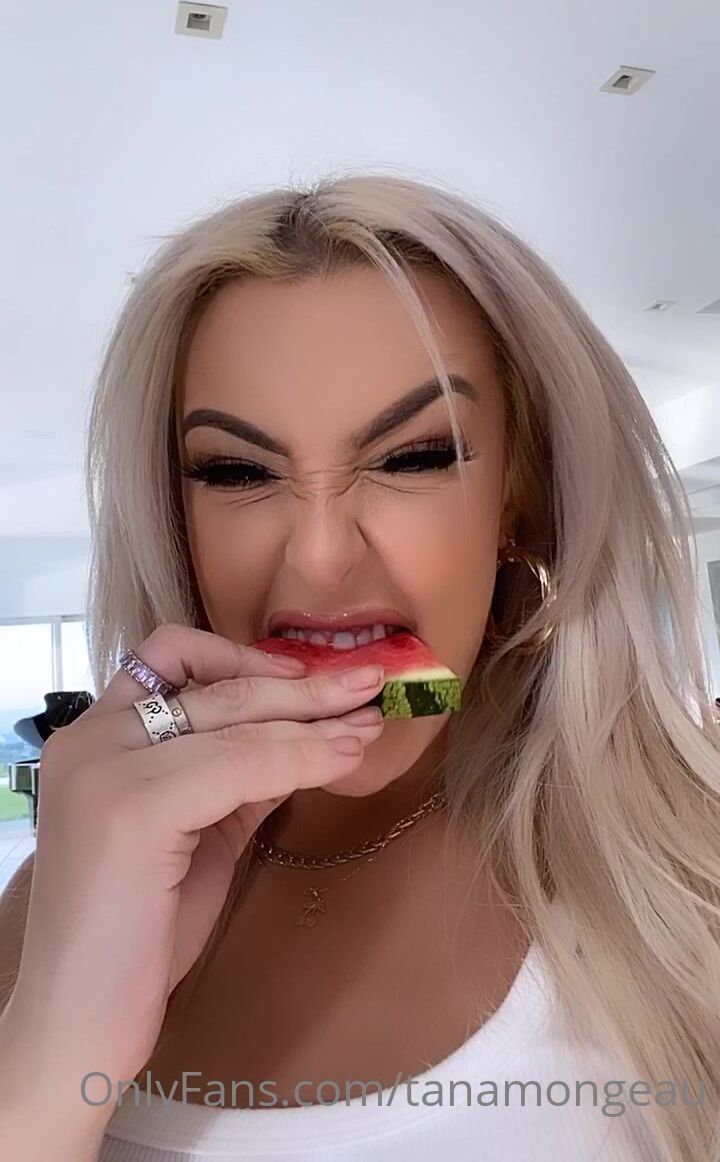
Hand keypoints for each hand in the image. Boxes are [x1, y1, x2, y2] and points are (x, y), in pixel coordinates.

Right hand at [2, 624, 384, 1122]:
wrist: (79, 1024)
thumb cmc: (137, 936)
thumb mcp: (196, 835)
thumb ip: (236, 779)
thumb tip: (304, 736)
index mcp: (95, 737)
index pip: (180, 661)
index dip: (253, 661)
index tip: (316, 677)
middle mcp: (91, 737)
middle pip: (217, 684)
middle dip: (305, 682)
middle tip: (370, 682)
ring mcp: (105, 767)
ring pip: (237, 717)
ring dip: (315, 716)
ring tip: (371, 721)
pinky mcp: (132, 807)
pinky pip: (242, 764)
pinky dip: (302, 756)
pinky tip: (345, 759)